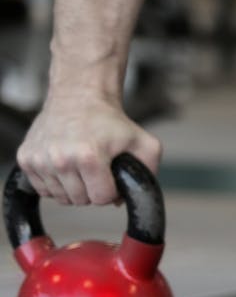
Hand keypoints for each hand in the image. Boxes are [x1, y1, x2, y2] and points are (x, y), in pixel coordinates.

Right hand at [16, 93, 161, 204]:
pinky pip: (42, 190)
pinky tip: (65, 166)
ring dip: (74, 188)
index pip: (101, 198)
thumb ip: (148, 172)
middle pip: (81, 200)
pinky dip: (55, 183)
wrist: (78, 96)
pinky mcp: (25, 158)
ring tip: (81, 167)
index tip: (110, 176)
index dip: (111, 191)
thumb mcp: (144, 143)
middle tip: (97, 170)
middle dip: (93, 190)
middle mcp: (61, 159)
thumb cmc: (111, 121)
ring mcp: (41, 159)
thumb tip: (124, 200)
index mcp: (89, 156)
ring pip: (61, 198)